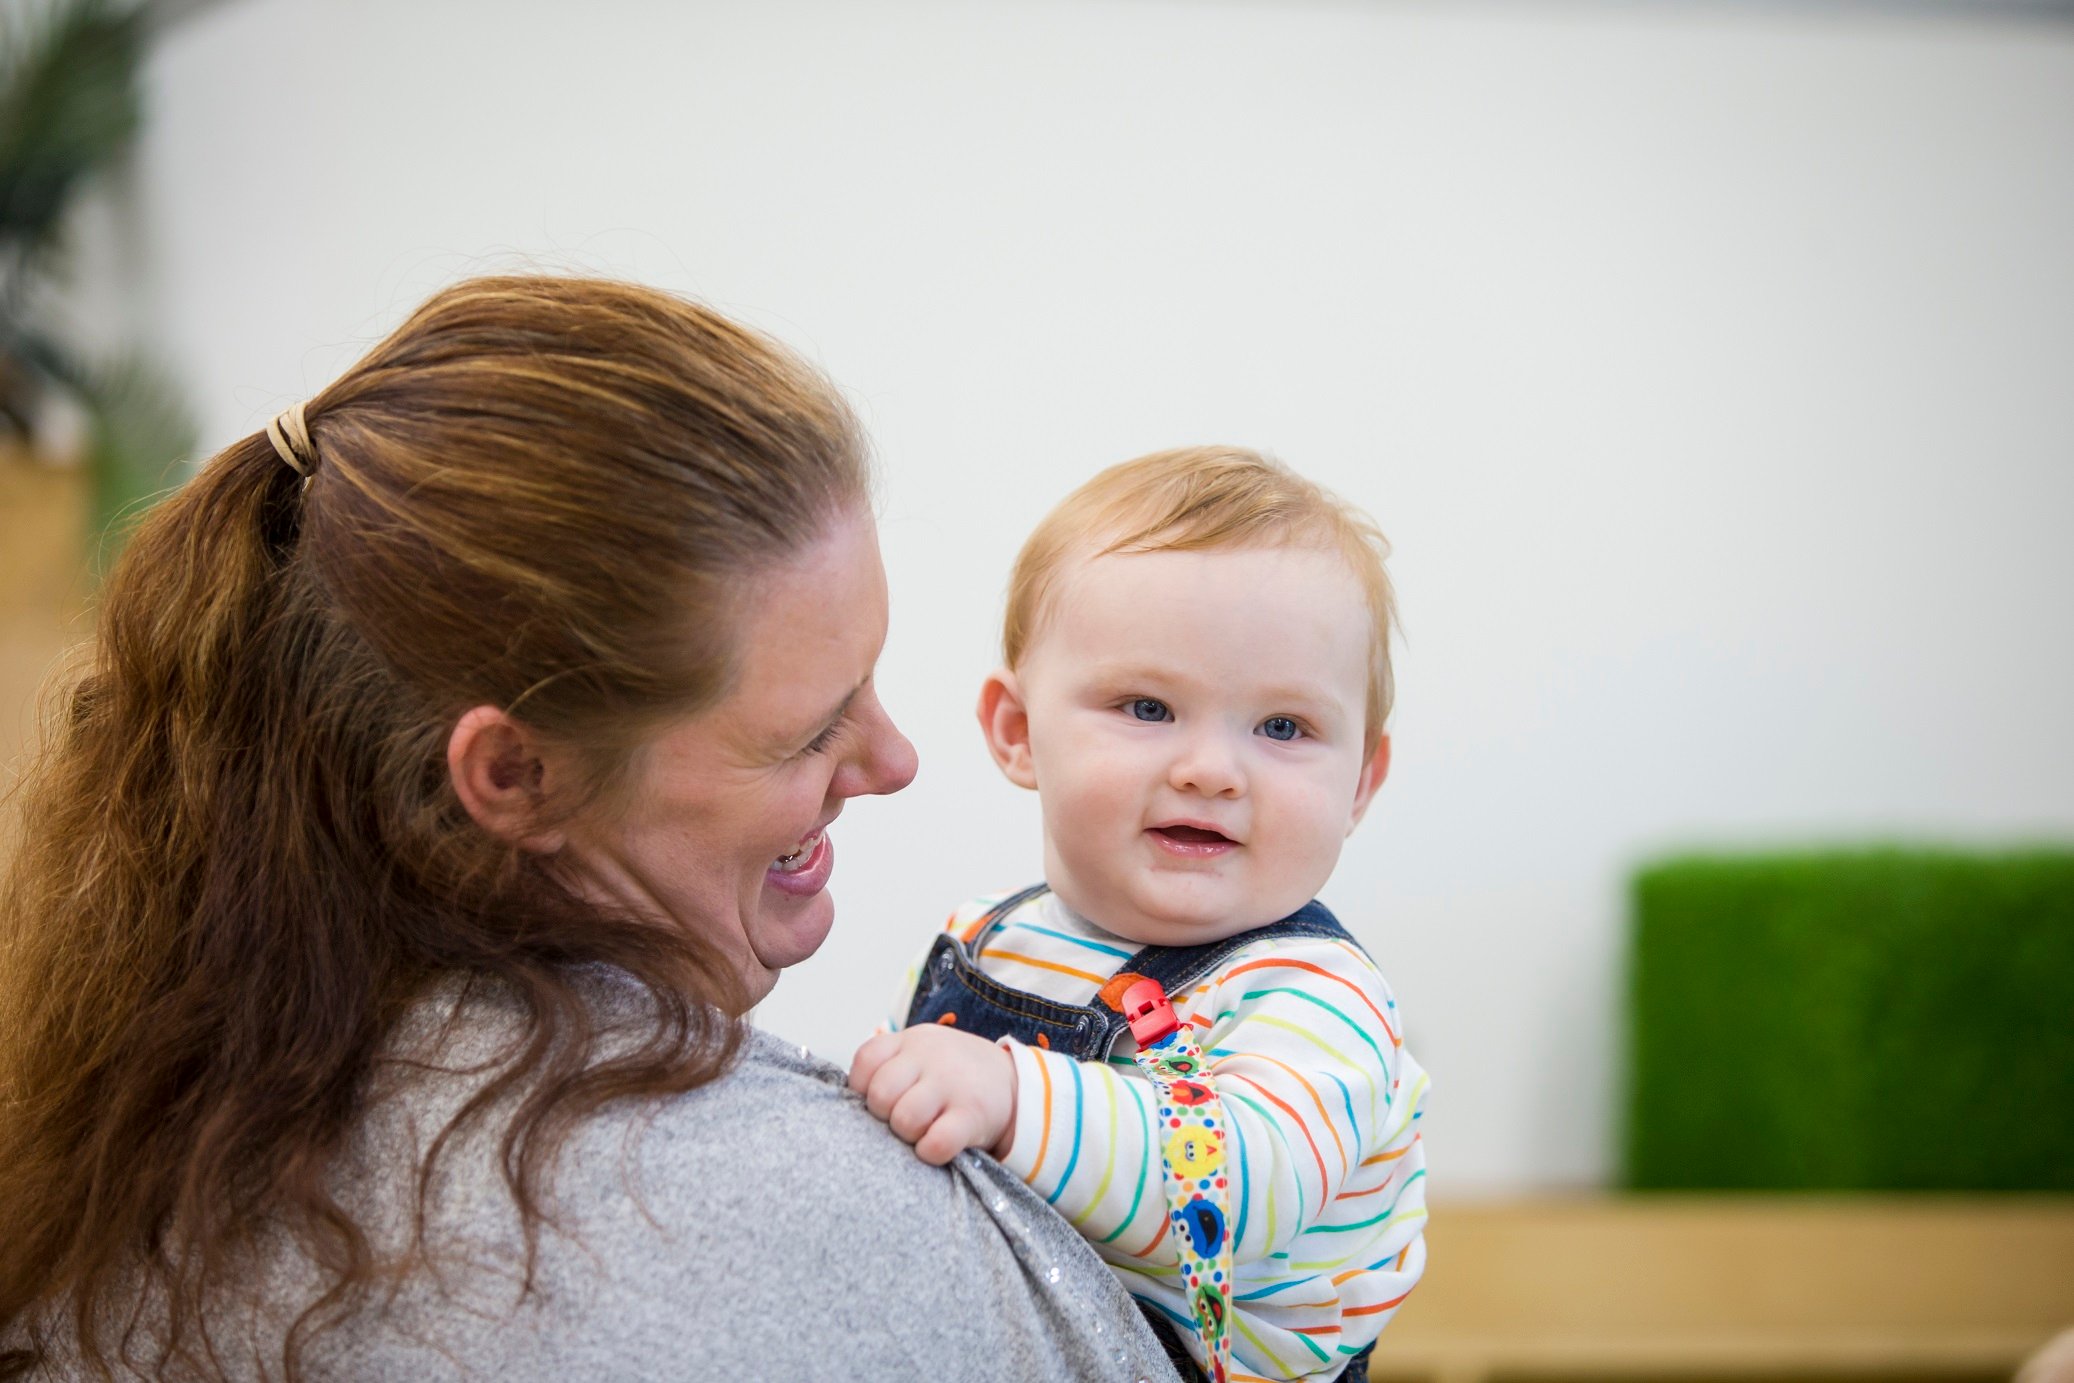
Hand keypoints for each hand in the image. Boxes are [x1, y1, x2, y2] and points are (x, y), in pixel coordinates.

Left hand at [849, 1024, 1018, 1165]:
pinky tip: (937, 1147)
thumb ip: (887, 1067)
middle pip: (880, 1095)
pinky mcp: (972, 1115)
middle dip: (884, 1116)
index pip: (865, 1061)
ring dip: (908, 1135)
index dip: (863, 1089)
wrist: (1014, 1083)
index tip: (879, 1101)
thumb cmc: (952, 1075)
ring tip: (921, 1132)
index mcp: (911, 1041)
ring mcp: (952, 1084)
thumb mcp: (921, 1054)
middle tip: (900, 1121)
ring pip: (905, 1119)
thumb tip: (844, 1105)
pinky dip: (930, 1152)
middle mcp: (930, 1057)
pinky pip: (937, 1142)